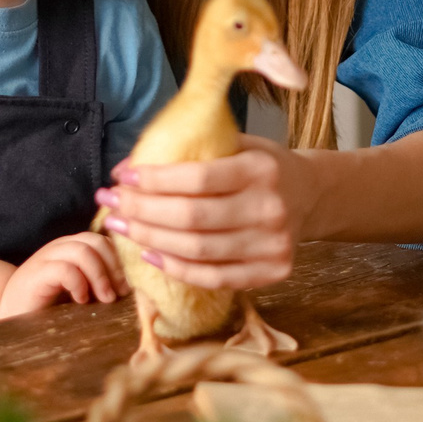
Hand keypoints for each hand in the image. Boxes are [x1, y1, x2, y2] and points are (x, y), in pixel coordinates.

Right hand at [0, 231, 124, 316]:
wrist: (9, 318)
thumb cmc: (49, 309)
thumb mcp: (81, 294)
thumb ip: (100, 286)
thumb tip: (132, 291)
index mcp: (73, 250)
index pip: (105, 241)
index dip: (121, 261)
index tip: (129, 288)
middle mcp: (60, 248)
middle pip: (96, 241)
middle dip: (114, 267)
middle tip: (120, 293)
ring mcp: (46, 258)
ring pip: (83, 250)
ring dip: (100, 275)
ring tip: (105, 299)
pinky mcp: (36, 274)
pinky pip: (65, 268)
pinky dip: (79, 283)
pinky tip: (80, 300)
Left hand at [97, 135, 303, 290]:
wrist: (312, 195)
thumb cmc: (262, 166)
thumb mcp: (238, 144)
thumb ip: (191, 151)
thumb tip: (125, 168)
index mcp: (261, 169)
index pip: (197, 178)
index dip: (154, 180)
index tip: (122, 177)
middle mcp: (270, 208)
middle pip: (191, 218)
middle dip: (142, 211)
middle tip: (110, 203)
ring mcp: (273, 245)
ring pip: (197, 250)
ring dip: (150, 240)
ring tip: (123, 227)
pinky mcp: (272, 272)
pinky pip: (214, 277)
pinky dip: (176, 269)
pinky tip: (150, 254)